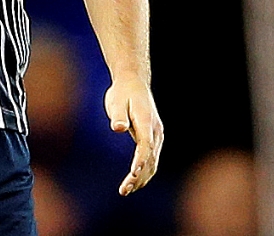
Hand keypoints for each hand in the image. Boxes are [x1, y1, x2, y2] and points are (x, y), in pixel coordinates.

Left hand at [105, 78, 163, 194]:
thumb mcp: (116, 100)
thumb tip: (118, 128)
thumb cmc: (122, 92)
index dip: (141, 159)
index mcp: (146, 120)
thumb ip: (118, 115)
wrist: (133, 82)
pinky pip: (152, 160)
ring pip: (153, 162)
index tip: (133, 173)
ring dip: (141, 178)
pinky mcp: (153, 139)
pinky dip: (144, 173)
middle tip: (124, 190)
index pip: (146, 144)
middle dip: (138, 176)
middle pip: (150, 157)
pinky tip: (134, 182)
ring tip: (125, 191)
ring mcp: (156, 136)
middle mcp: (155, 130)